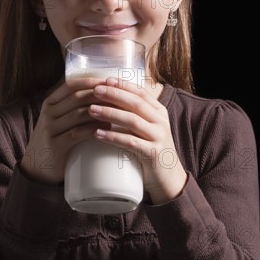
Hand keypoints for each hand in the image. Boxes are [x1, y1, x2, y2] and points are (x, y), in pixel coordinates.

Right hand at [20, 78, 109, 184]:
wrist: (37, 167)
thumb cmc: (56, 139)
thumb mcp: (59, 119)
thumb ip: (74, 107)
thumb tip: (105, 94)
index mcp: (50, 103)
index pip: (71, 86)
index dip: (91, 82)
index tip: (110, 82)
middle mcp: (48, 113)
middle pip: (77, 98)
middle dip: (100, 95)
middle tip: (119, 97)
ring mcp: (50, 129)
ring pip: (78, 114)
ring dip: (100, 111)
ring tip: (117, 112)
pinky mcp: (55, 146)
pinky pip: (76, 134)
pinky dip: (93, 129)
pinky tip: (106, 128)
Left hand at [89, 77, 187, 204]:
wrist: (169, 179)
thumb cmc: (151, 151)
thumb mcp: (147, 129)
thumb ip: (134, 115)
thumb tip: (107, 100)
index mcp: (159, 112)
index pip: (141, 92)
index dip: (123, 85)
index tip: (105, 80)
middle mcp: (161, 122)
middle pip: (135, 103)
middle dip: (114, 95)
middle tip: (94, 91)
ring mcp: (159, 137)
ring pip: (132, 120)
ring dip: (110, 113)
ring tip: (91, 110)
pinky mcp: (153, 153)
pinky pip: (130, 142)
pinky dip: (113, 136)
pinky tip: (98, 133)